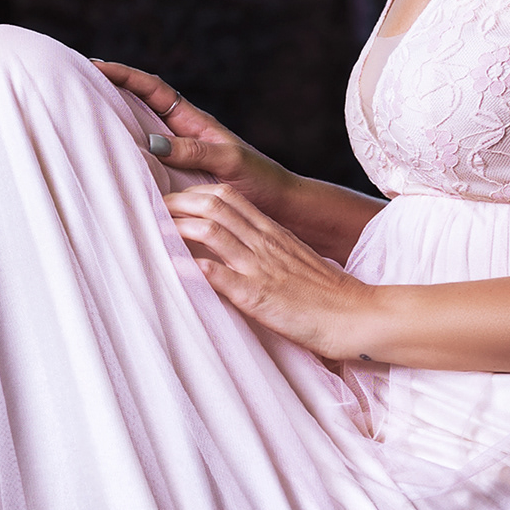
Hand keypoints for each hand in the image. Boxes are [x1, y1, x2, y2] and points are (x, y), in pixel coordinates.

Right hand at [91, 58, 299, 223]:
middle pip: (139, 103)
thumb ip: (193, 151)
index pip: (152, 89)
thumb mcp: (227, 162)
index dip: (124, 76)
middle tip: (73, 83)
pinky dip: (125, 156)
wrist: (280, 206)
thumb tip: (151, 143)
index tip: (94, 66)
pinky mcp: (179, 177)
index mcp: (194, 121)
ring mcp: (179, 154)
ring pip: (138, 131)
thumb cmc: (259, 182)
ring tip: (78, 116)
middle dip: (109, 90)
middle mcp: (183, 133)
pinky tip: (107, 164)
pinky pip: (145, 161)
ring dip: (112, 122)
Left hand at [162, 181, 376, 362]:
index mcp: (273, 233)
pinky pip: (219, 276)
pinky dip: (192, 268)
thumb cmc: (328, 295)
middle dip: (177, 203)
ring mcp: (260, 269)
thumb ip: (268, 250)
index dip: (193, 192)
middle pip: (214, 205)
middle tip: (151, 210)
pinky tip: (171, 266)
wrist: (357, 317)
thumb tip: (238, 248)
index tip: (170, 198)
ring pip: (212, 232)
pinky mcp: (259, 298)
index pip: (228, 196)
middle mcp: (264, 244)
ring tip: (152, 231)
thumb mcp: (295, 261)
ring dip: (177, 228)